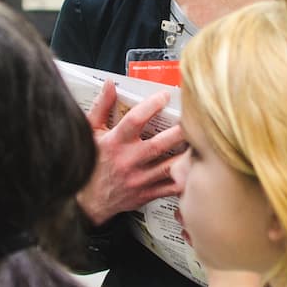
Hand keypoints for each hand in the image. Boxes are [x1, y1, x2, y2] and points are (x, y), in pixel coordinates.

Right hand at [76, 81, 184, 224]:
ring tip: (200, 142)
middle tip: (192, 120)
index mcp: (114, 143)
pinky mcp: (146, 194)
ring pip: (169, 166)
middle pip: (159, 144)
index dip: (152, 105)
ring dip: (186, 154)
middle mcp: (127, 161)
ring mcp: (138, 179)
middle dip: (179, 131)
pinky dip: (185, 178)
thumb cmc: (89, 163)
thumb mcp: (90, 132)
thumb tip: (110, 86)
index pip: (135, 120)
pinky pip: (171, 187)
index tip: (165, 96)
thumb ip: (101, 107)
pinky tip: (194, 168)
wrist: (86, 201)